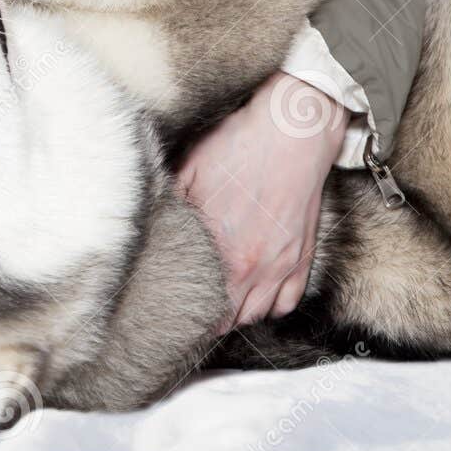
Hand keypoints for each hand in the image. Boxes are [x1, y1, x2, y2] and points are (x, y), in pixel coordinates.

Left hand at [176, 71, 345, 330]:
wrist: (294, 132)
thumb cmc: (239, 145)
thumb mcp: (189, 170)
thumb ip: (170, 205)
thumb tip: (147, 224)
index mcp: (223, 250)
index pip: (200, 306)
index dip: (184, 313)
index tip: (172, 309)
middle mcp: (254, 267)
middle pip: (228, 318)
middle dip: (209, 317)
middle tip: (192, 311)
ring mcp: (283, 265)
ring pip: (256, 314)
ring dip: (237, 313)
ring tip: (220, 304)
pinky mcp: (303, 257)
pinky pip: (288, 302)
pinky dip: (271, 305)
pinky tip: (255, 293)